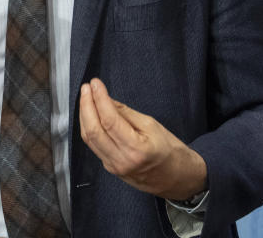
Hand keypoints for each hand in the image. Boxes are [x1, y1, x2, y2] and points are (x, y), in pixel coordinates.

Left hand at [79, 78, 206, 200]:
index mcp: (136, 149)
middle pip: (93, 130)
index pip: (109, 120)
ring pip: (89, 139)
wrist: (177, 178)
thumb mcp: (152, 126)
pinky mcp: (110, 168)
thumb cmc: (170, 152)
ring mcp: (114, 167)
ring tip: (86, 97)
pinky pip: (94, 146)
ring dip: (84, 116)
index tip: (95, 84)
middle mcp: (121, 161)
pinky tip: (90, 114)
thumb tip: (106, 99)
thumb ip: (126, 113)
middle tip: (86, 88)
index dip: (99, 99)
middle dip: (86, 105)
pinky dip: (89, 127)